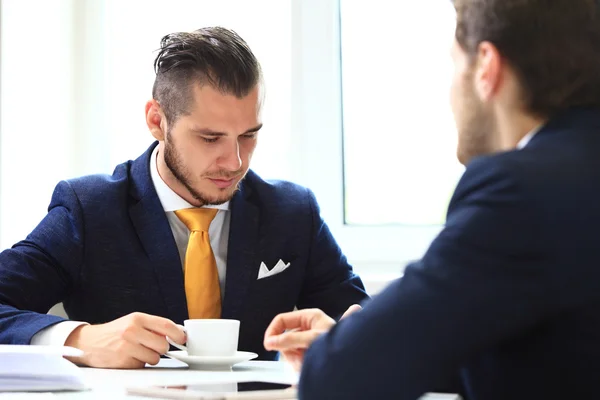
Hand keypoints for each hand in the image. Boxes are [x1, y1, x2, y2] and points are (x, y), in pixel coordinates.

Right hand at [64, 312, 185, 368]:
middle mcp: (132, 331)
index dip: (178, 334)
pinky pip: (142, 366)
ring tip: (137, 351)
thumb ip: (152, 327)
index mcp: (137, 318)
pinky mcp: (123, 361)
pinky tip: (129, 357)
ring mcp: (127, 346)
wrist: (89, 342)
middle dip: (161, 349)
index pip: (166, 325)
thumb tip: (175, 334)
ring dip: (149, 358)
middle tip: (152, 347)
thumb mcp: (133, 322)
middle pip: (163, 345)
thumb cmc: (115, 332)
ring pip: (154, 358)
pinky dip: (138, 364)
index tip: (182, 339)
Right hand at [263, 304, 361, 370]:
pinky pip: (296, 360)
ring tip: (307, 363)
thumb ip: (290, 339)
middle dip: (288, 350)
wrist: (353, 362)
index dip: (273, 331)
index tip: (268, 344)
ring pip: (289, 351)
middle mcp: (309, 327)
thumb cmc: (339, 346)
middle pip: (284, 337)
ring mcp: (308, 341)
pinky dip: (299, 365)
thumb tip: (271, 341)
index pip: (282, 319)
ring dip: (295, 360)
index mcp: (310, 317)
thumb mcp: (311, 340)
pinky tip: (308, 366)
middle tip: (298, 358)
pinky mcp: (309, 354)